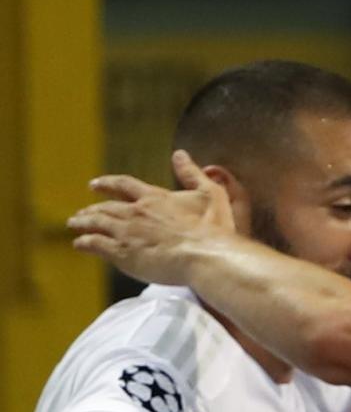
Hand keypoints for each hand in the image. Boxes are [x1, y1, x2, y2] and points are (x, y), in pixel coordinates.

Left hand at [68, 150, 235, 284]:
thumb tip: (180, 154)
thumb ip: (192, 174)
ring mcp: (127, 232)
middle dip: (92, 208)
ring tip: (75, 224)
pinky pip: (97, 244)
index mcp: (155, 198)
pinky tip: (79, 244)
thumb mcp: (211, 194)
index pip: (124, 185)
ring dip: (84, 222)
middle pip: (106, 207)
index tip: (95, 185)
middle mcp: (136, 212)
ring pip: (97, 223)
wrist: (207, 257)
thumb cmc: (213, 229)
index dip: (108, 184)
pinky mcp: (123, 253)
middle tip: (84, 211)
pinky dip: (85, 242)